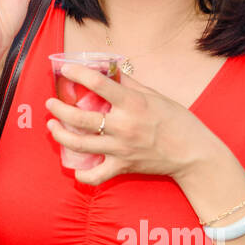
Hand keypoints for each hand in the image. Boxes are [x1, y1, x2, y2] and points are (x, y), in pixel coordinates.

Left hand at [44, 63, 217, 186]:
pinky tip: (75, 168)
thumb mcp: (155, 95)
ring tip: (52, 127)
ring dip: (60, 135)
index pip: (99, 85)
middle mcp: (124, 126)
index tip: (65, 69)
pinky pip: (96, 176)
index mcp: (133, 104)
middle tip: (50, 103)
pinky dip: (82, 175)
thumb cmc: (177, 121)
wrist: (194, 154)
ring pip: (80, 144)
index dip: (78, 74)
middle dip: (59, 110)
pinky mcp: (123, 167)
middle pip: (81, 118)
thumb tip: (109, 69)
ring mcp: (121, 149)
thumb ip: (129, 83)